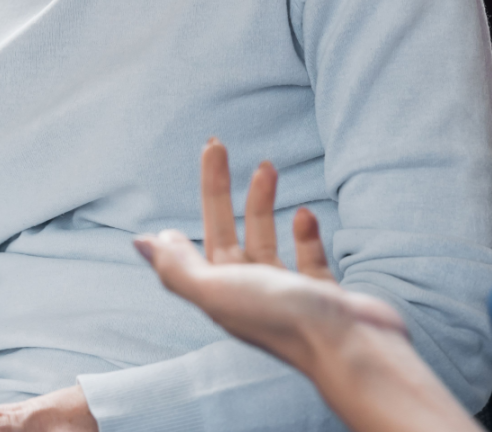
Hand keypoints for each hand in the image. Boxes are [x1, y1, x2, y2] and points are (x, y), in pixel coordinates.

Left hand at [133, 139, 406, 379]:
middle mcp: (248, 294)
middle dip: (221, 190)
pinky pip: (307, 258)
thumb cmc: (281, 318)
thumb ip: (177, 268)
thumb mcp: (216, 291)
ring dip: (262, 204)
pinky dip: (304, 234)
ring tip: (266, 167)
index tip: (205, 158)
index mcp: (220, 294)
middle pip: (228, 233)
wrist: (350, 347)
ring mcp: (286, 295)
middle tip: (219, 144)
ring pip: (265, 240)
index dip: (202, 197)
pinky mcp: (321, 295)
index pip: (200, 238)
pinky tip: (304, 214)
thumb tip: (141, 243)